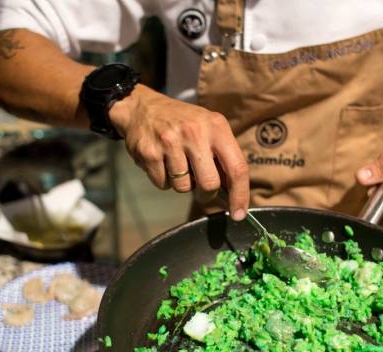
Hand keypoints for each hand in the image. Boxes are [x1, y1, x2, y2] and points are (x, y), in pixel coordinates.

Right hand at [109, 85, 248, 220]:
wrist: (142, 107)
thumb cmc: (182, 123)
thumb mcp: (208, 128)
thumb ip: (222, 156)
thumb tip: (233, 193)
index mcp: (216, 126)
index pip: (237, 168)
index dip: (240, 195)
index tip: (238, 214)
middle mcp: (194, 132)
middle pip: (209, 184)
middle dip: (205, 194)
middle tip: (200, 190)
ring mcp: (170, 142)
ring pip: (183, 187)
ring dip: (181, 184)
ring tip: (176, 164)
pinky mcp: (149, 152)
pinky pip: (162, 184)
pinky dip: (163, 180)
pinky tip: (161, 162)